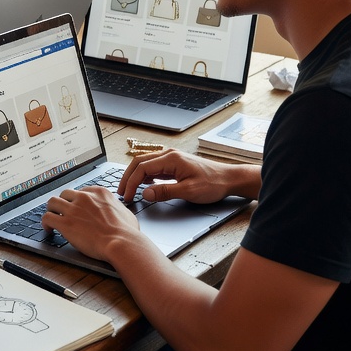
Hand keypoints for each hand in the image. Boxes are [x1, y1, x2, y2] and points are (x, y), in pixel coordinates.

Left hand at [42, 185, 140, 260]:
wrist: (121, 243)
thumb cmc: (127, 232)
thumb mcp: (125, 212)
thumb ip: (115, 207)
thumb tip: (115, 211)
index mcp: (98, 192)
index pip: (81, 191)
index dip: (77, 201)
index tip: (76, 207)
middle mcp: (84, 197)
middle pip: (65, 194)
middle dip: (63, 203)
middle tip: (63, 212)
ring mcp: (73, 209)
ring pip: (52, 202)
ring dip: (51, 210)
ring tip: (52, 218)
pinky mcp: (65, 223)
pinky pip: (47, 217)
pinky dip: (45, 223)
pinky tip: (48, 229)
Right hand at [118, 149, 252, 203]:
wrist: (229, 179)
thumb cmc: (213, 184)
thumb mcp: (189, 191)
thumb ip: (165, 192)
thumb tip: (145, 194)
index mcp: (170, 159)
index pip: (142, 168)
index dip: (131, 182)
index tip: (127, 196)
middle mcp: (168, 154)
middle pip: (139, 162)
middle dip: (128, 177)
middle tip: (122, 192)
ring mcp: (171, 158)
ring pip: (145, 163)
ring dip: (135, 176)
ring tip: (129, 189)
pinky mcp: (174, 163)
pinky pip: (153, 166)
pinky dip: (144, 175)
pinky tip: (144, 185)